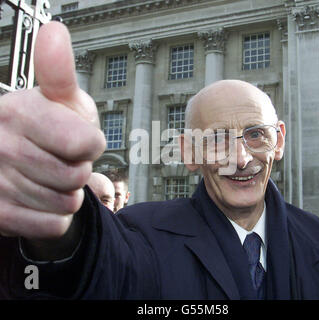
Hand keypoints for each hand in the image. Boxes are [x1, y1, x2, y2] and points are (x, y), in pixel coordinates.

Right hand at [0, 22, 105, 238]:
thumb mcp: (62, 98)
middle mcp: (0, 146)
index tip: (78, 139)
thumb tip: (54, 30)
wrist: (26, 161)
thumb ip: (59, 71)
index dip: (90, 145)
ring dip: (68, 194)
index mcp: (18, 112)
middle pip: (77, 176)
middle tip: (61, 158)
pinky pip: (54, 225)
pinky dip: (58, 216)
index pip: (84, 144)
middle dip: (79, 170)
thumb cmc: (54, 126)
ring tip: (50, 177)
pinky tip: (43, 199)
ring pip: (67, 203)